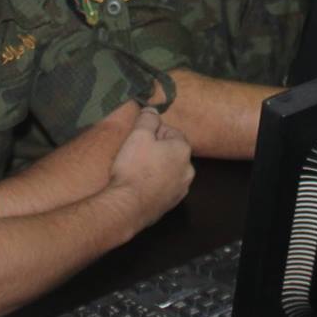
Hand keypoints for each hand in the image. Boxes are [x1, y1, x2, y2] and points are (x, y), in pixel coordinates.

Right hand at [106, 107, 193, 228]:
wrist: (127, 207)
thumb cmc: (134, 168)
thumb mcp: (138, 135)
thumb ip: (148, 119)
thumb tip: (152, 109)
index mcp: (183, 150)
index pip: (171, 131)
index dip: (153, 132)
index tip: (139, 139)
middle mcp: (188, 170)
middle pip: (171, 151)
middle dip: (156, 150)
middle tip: (136, 154)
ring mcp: (181, 189)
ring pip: (168, 170)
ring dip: (156, 167)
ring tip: (137, 170)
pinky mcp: (171, 204)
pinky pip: (164, 187)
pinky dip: (155, 184)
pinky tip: (140, 185)